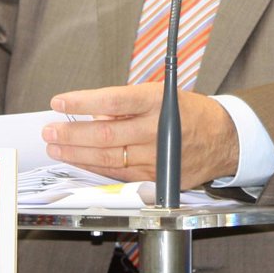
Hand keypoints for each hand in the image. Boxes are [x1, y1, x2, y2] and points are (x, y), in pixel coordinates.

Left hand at [42, 83, 238, 188]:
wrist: (224, 139)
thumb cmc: (191, 112)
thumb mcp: (163, 95)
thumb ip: (128, 105)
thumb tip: (94, 113)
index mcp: (159, 102)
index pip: (114, 99)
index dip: (83, 102)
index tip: (60, 102)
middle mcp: (157, 130)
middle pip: (106, 133)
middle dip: (72, 132)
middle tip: (49, 130)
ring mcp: (156, 156)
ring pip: (108, 157)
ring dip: (77, 153)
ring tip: (56, 146)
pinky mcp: (156, 177)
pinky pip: (118, 173)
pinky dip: (95, 167)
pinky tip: (78, 161)